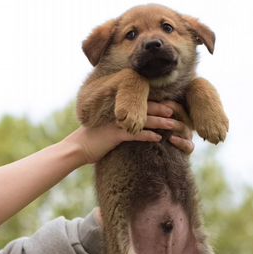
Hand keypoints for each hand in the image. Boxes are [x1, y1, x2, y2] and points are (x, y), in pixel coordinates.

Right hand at [64, 101, 193, 164]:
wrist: (77, 148)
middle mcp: (118, 113)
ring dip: (160, 123)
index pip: (139, 104)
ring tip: (173, 124)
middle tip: (176, 111)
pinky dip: (147, 136)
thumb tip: (133, 125)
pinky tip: (158, 138)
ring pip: (143, 121)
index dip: (155, 105)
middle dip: (161, 110)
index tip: (168, 106)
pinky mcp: (114, 135)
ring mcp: (116, 123)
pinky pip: (134, 135)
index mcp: (117, 110)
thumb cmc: (93, 140)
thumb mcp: (107, 128)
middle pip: (144, 109)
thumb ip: (120, 124)